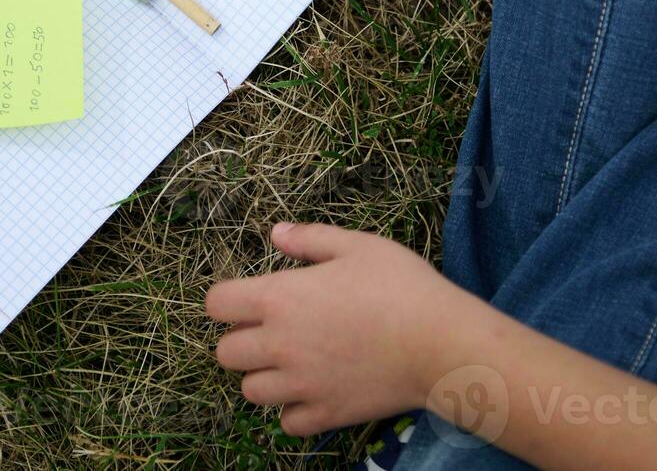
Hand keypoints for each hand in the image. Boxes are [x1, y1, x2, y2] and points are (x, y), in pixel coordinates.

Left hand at [205, 222, 466, 436]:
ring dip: (263, 377)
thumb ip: (310, 239)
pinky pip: (286, 423)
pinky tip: (314, 391)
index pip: (216, 304)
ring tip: (292, 363)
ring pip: (250, 391)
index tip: (248, 298)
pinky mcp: (324, 413)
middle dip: (241, 341)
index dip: (227, 300)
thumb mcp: (357, 246)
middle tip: (273, 330)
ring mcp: (300, 384)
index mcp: (279, 298)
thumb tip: (275, 233)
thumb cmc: (400, 285)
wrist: (439, 343)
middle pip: (225, 354)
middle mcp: (279, 344)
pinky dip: (293, 410)